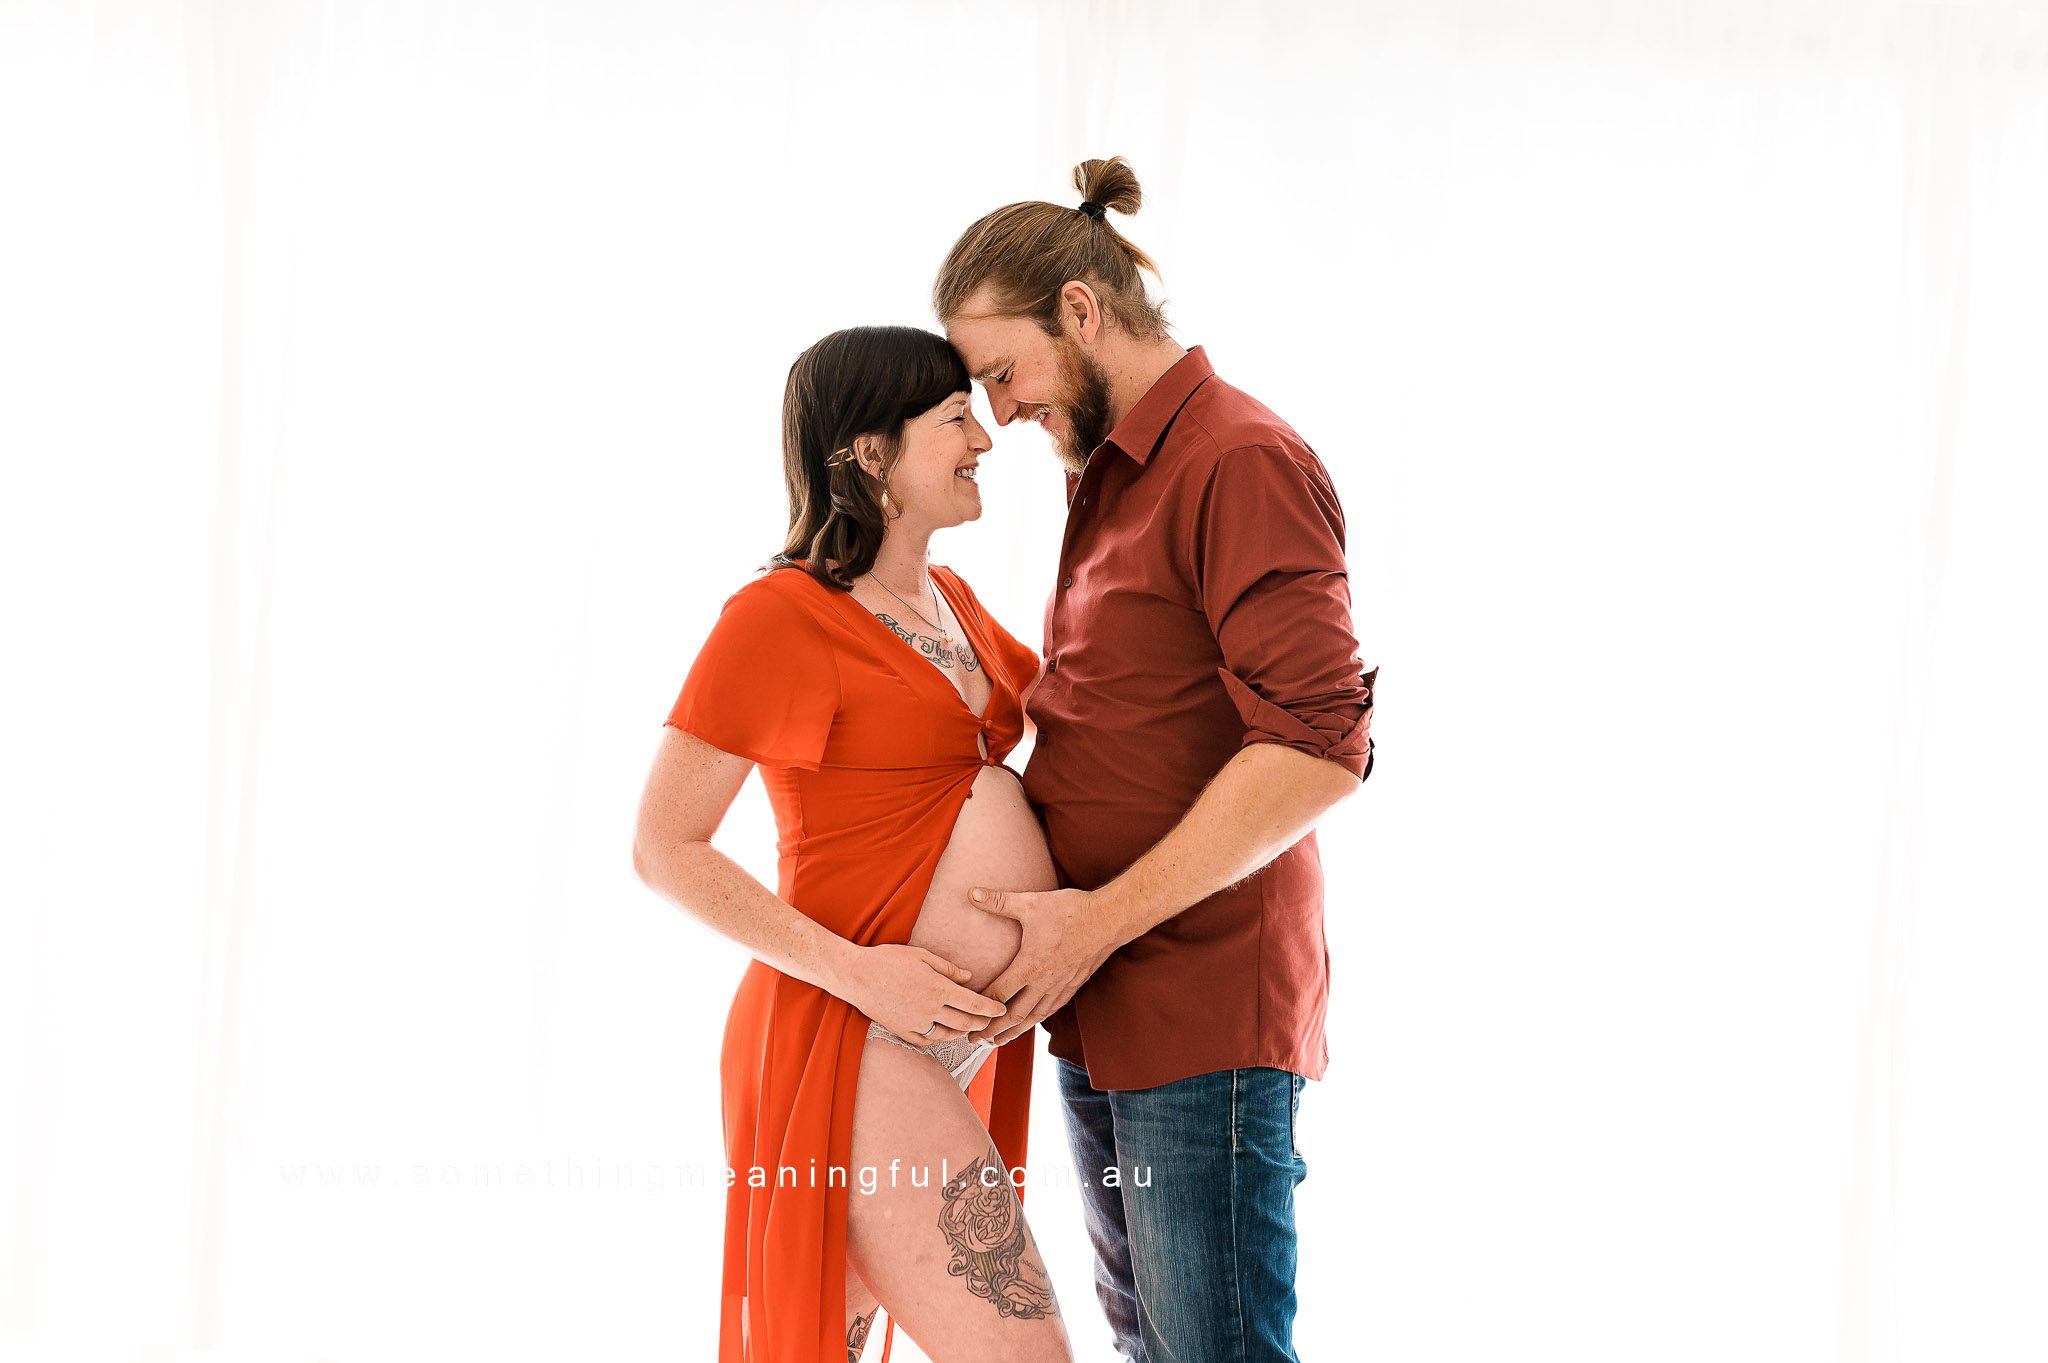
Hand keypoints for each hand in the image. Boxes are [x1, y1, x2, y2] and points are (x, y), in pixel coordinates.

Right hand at [832, 943, 1005, 1043]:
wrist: (856, 976)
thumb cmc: (888, 960)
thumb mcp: (922, 956)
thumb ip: (948, 969)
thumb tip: (969, 978)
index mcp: (938, 989)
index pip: (974, 1004)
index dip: (991, 1009)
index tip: (1002, 1009)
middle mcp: (930, 1010)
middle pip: (965, 1023)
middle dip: (982, 1023)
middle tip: (991, 1021)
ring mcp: (916, 1024)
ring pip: (948, 1035)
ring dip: (963, 1032)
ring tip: (970, 1027)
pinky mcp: (903, 1032)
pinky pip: (928, 1041)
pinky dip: (940, 1038)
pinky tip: (945, 1033)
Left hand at [961, 887, 1120, 1047]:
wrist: (1108, 919)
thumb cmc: (1070, 911)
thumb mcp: (1030, 903)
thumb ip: (999, 901)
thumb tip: (971, 893)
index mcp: (1030, 966)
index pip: (999, 994)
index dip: (980, 1006)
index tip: (967, 1015)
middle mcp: (1044, 982)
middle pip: (1014, 1015)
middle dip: (993, 1030)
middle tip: (976, 1040)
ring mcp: (1060, 986)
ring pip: (1034, 1017)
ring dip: (1015, 1030)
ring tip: (1000, 1040)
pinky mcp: (1073, 985)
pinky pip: (1052, 1009)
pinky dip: (1038, 1020)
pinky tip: (1033, 1021)